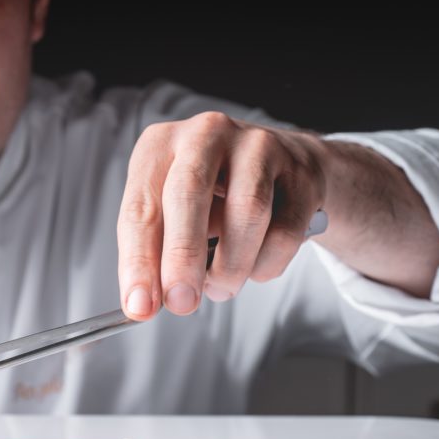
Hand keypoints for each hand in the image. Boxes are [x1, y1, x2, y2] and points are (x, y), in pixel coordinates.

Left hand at [117, 112, 327, 319]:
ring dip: (230, 266)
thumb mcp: (171, 212)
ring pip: (246, 212)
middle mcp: (205, 134)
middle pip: (188, 194)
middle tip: (181, 303)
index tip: (139, 305)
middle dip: (182, 257)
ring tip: (221, 289)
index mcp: (159, 144)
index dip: (137, 261)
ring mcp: (257, 146)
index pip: (139, 206)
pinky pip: (285, 230)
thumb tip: (143, 301)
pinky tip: (254, 270)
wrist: (285, 167)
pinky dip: (266, 264)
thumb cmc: (214, 195)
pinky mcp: (300, 171)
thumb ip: (155, 251)